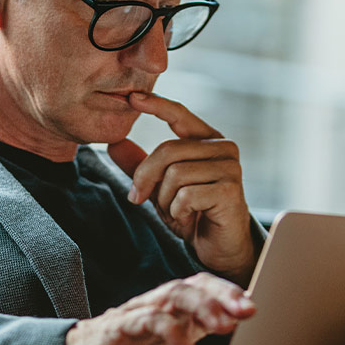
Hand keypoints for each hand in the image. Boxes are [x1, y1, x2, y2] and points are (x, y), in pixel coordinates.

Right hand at [64, 273, 255, 344]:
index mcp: (175, 322)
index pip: (209, 296)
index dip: (233, 299)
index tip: (259, 312)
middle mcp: (160, 312)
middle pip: (197, 287)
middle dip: (225, 296)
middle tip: (250, 311)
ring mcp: (139, 316)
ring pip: (174, 295)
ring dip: (203, 305)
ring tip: (226, 323)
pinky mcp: (117, 329)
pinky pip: (145, 320)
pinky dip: (167, 329)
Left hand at [108, 92, 254, 283]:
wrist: (218, 247)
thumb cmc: (193, 213)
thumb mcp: (159, 187)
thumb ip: (140, 165)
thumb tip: (114, 143)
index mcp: (207, 140)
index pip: (179, 114)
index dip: (156, 104)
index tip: (131, 97)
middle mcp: (223, 148)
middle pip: (168, 150)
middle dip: (146, 177)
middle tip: (138, 198)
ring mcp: (229, 167)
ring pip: (175, 174)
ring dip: (165, 200)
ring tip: (176, 211)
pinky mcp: (230, 189)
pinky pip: (186, 195)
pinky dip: (178, 211)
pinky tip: (189, 218)